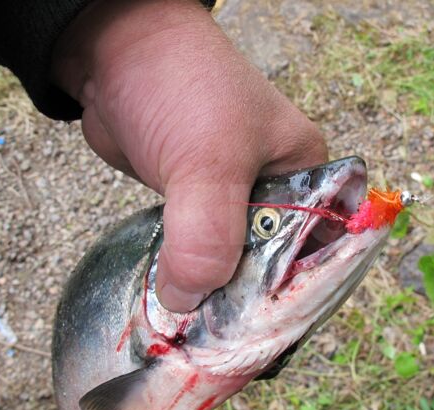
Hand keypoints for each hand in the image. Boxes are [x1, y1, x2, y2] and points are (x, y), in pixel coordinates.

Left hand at [52, 0, 326, 311]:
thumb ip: (209, 235)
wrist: (114, 52)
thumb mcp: (209, 160)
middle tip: (217, 333)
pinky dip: (186, 272)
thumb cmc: (181, 84)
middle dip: (246, 296)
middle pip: (272, 261)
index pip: (319, 247)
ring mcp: (232, 197)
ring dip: (211, 286)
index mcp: (304, 173)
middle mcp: (275, 189)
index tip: (261, 329)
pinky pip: (197, 249)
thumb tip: (189, 299)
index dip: (295, 289)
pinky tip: (174, 295)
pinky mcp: (195, 203)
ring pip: (230, 258)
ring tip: (194, 323)